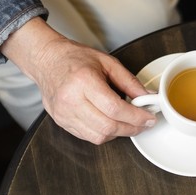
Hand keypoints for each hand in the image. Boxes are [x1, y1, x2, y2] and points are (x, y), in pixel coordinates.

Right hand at [1, 19, 156, 143]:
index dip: (136, 117)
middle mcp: (71, 100)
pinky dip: (103, 133)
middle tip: (143, 124)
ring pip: (98, 136)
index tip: (149, 118)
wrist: (46, 60)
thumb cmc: (74, 58)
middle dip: (131, 128)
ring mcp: (64, 113)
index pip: (114, 108)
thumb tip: (147, 97)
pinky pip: (87, 136)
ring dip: (118, 133)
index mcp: (83, 81)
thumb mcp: (107, 62)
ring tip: (127, 123)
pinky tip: (109, 122)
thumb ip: (129, 82)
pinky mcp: (61, 122)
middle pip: (107, 126)